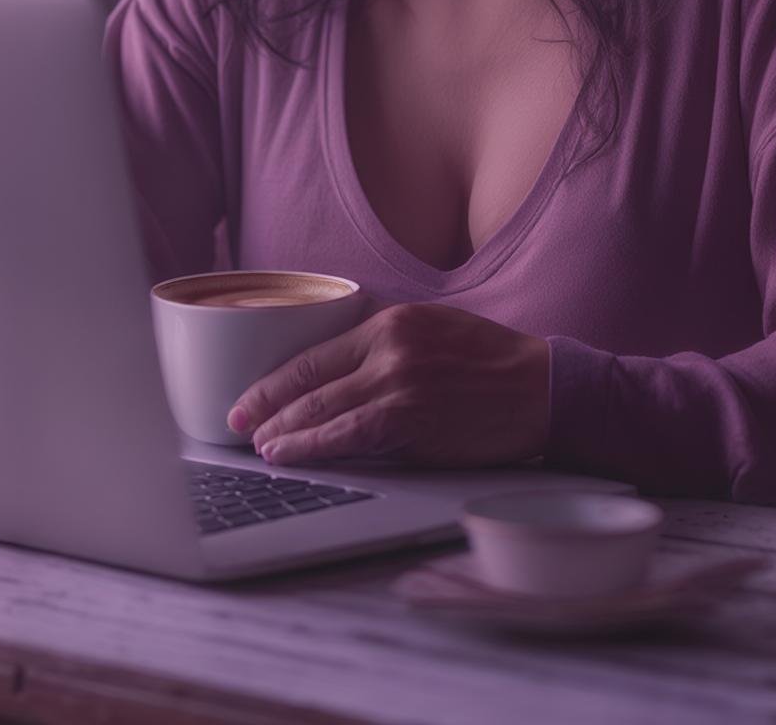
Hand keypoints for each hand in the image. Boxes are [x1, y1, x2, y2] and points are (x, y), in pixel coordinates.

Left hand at [226, 302, 551, 467]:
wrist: (539, 388)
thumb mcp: (431, 328)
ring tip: (258, 444)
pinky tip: (289, 454)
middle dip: (264, 405)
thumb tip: (334, 370)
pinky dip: (310, 447)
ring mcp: (397, 385)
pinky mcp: (409, 420)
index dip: (274, 379)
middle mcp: (387, 349)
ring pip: (321, 410)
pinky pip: (346, 437)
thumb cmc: (488, 361)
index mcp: (388, 321)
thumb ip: (383, 343)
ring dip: (281, 430)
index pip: (314, 353)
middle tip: (236, 423)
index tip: (248, 396)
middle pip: (308, 381)